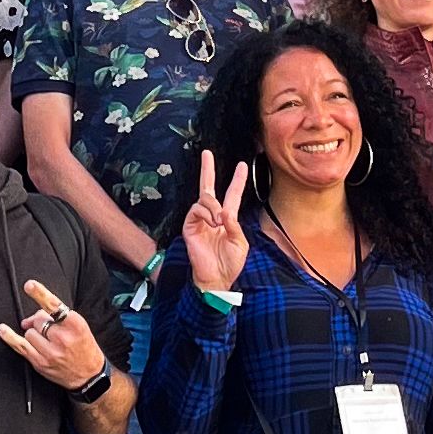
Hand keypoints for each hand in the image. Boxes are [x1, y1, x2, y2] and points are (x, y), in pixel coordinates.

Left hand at [0, 281, 104, 390]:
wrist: (89, 375)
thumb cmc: (84, 347)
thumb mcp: (78, 326)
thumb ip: (56, 317)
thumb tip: (30, 319)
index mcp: (75, 324)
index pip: (55, 305)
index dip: (40, 294)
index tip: (29, 285)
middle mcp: (63, 338)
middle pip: (39, 319)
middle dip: (41, 321)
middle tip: (50, 330)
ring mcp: (51, 352)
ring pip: (29, 332)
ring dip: (35, 334)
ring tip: (46, 341)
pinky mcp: (40, 363)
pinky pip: (20, 346)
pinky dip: (9, 337)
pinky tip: (2, 330)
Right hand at [179, 153, 252, 295]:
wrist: (217, 279)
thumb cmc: (230, 264)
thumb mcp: (240, 244)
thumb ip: (235, 226)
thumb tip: (225, 212)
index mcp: (227, 219)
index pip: (232, 195)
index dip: (237, 181)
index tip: (242, 166)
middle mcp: (212, 216)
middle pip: (208, 188)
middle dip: (207, 170)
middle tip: (206, 154)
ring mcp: (200, 220)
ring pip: (204, 199)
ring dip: (213, 206)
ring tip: (219, 221)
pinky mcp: (190, 226)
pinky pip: (196, 210)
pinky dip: (206, 213)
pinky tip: (212, 222)